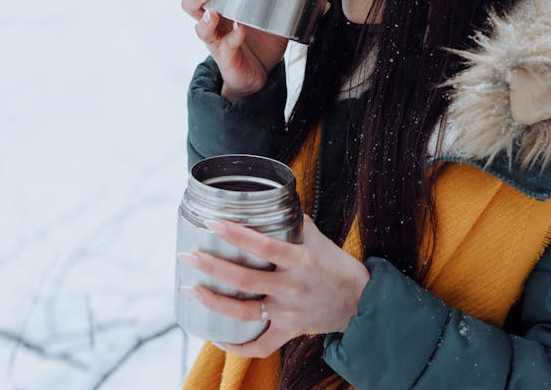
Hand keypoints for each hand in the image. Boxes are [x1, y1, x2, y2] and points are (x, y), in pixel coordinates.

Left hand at [179, 215, 369, 358]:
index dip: (237, 235)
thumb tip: (269, 203)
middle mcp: (292, 288)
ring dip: (213, 302)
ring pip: (245, 313)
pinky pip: (260, 346)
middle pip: (245, 281)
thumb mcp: (320, 240)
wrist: (362, 304)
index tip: (213, 223)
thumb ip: (294, 224)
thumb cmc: (339, 267)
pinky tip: (216, 337)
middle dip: (212, 267)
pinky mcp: (290, 332)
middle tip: (187, 256)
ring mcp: (289, 314)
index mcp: (301, 261)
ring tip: (191, 289)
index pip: (264, 247)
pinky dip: (237, 346)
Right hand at [180, 0, 288, 101]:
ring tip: (214, 11)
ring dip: (206, 17)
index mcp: (225, 8)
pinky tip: (240, 31)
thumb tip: (327, 2)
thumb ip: (296, 10)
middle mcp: (216, 23)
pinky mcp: (226, 58)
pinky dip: (233, 37)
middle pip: (192, 5)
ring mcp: (218, 41)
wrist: (260, 76)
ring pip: (200, 28)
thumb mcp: (278, 23)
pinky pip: (224, 47)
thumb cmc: (262, 45)